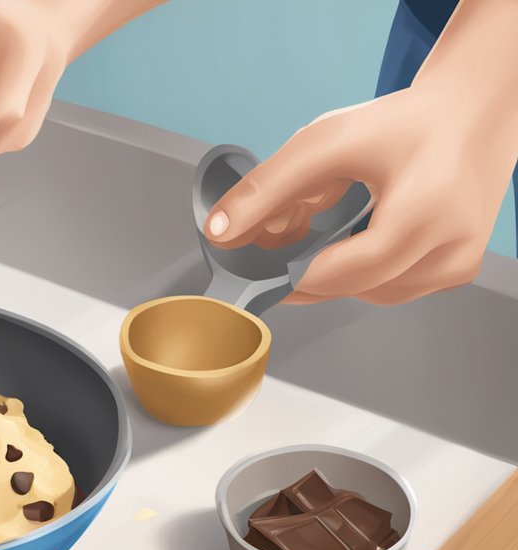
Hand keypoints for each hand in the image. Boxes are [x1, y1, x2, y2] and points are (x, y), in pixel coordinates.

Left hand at [204, 0, 517, 305]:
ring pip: (368, 293)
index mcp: (427, 210)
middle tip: (278, 243)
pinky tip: (352, 238)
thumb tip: (219, 231)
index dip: (296, 275)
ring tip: (323, 228)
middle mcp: (452, 245)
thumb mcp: (328, 142)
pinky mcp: (457, 270)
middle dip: (306, 270)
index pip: (349, 269)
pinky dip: (360, 271)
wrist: (472, 113)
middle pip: (355, 286)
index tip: (257, 271)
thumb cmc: (405, 124)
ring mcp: (457, 263)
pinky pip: (389, 288)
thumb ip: (269, 187)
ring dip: (333, 272)